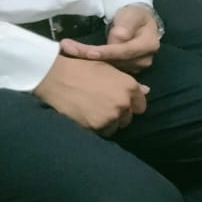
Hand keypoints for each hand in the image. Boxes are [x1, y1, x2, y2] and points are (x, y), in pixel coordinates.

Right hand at [33, 54, 147, 135]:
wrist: (56, 77)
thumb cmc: (81, 68)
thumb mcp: (107, 69)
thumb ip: (127, 82)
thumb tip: (146, 91)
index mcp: (129, 86)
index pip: (140, 105)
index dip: (131, 105)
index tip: (120, 104)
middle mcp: (124, 102)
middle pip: (128, 117)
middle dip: (119, 115)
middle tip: (103, 108)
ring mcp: (111, 115)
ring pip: (116, 126)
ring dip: (108, 123)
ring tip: (93, 113)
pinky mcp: (97, 126)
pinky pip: (102, 132)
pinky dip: (96, 128)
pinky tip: (86, 117)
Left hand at [57, 5, 162, 72]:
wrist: (138, 22)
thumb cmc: (134, 16)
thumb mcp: (131, 14)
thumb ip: (126, 25)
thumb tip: (118, 38)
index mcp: (148, 45)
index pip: (125, 51)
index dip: (106, 52)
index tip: (87, 52)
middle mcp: (144, 60)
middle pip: (115, 61)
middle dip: (90, 56)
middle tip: (66, 48)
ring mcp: (135, 67)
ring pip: (109, 68)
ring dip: (88, 61)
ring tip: (68, 51)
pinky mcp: (125, 70)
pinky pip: (108, 70)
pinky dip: (92, 64)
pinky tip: (76, 59)